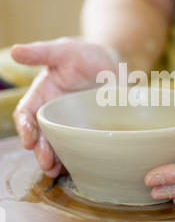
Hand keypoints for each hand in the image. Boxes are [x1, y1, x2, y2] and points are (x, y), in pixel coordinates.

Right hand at [11, 38, 117, 177]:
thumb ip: (41, 52)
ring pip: (58, 145)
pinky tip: (77, 167)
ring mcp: (71, 123)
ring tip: (56, 171)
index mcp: (42, 95)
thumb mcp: (63, 50)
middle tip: (46, 163)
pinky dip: (76, 158)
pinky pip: (79, 146)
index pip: (27, 114)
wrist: (112, 62)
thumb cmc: (84, 55)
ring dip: (54, 159)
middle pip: (41, 135)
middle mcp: (53, 113)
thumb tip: (15, 51)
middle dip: (41, 150)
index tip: (29, 140)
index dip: (25, 128)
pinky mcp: (88, 129)